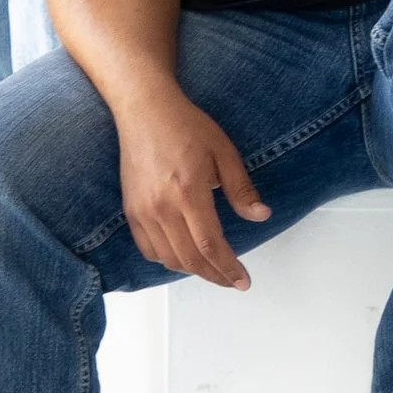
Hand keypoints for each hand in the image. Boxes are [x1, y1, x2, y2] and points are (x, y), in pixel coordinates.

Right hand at [114, 84, 270, 286]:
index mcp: (188, 193)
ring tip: (213, 269)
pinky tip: (184, 256)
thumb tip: (261, 216)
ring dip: (192, 270)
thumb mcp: (224, 152)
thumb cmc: (187, 127)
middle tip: (233, 280)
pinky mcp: (131, 211)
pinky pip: (148, 248)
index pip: (210, 245)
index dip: (228, 268)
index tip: (243, 281)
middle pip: (189, 258)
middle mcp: (162, 207)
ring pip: (168, 258)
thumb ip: (241, 188)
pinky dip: (167, 260)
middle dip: (214, 275)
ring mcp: (142, 211)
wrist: (145, 111)